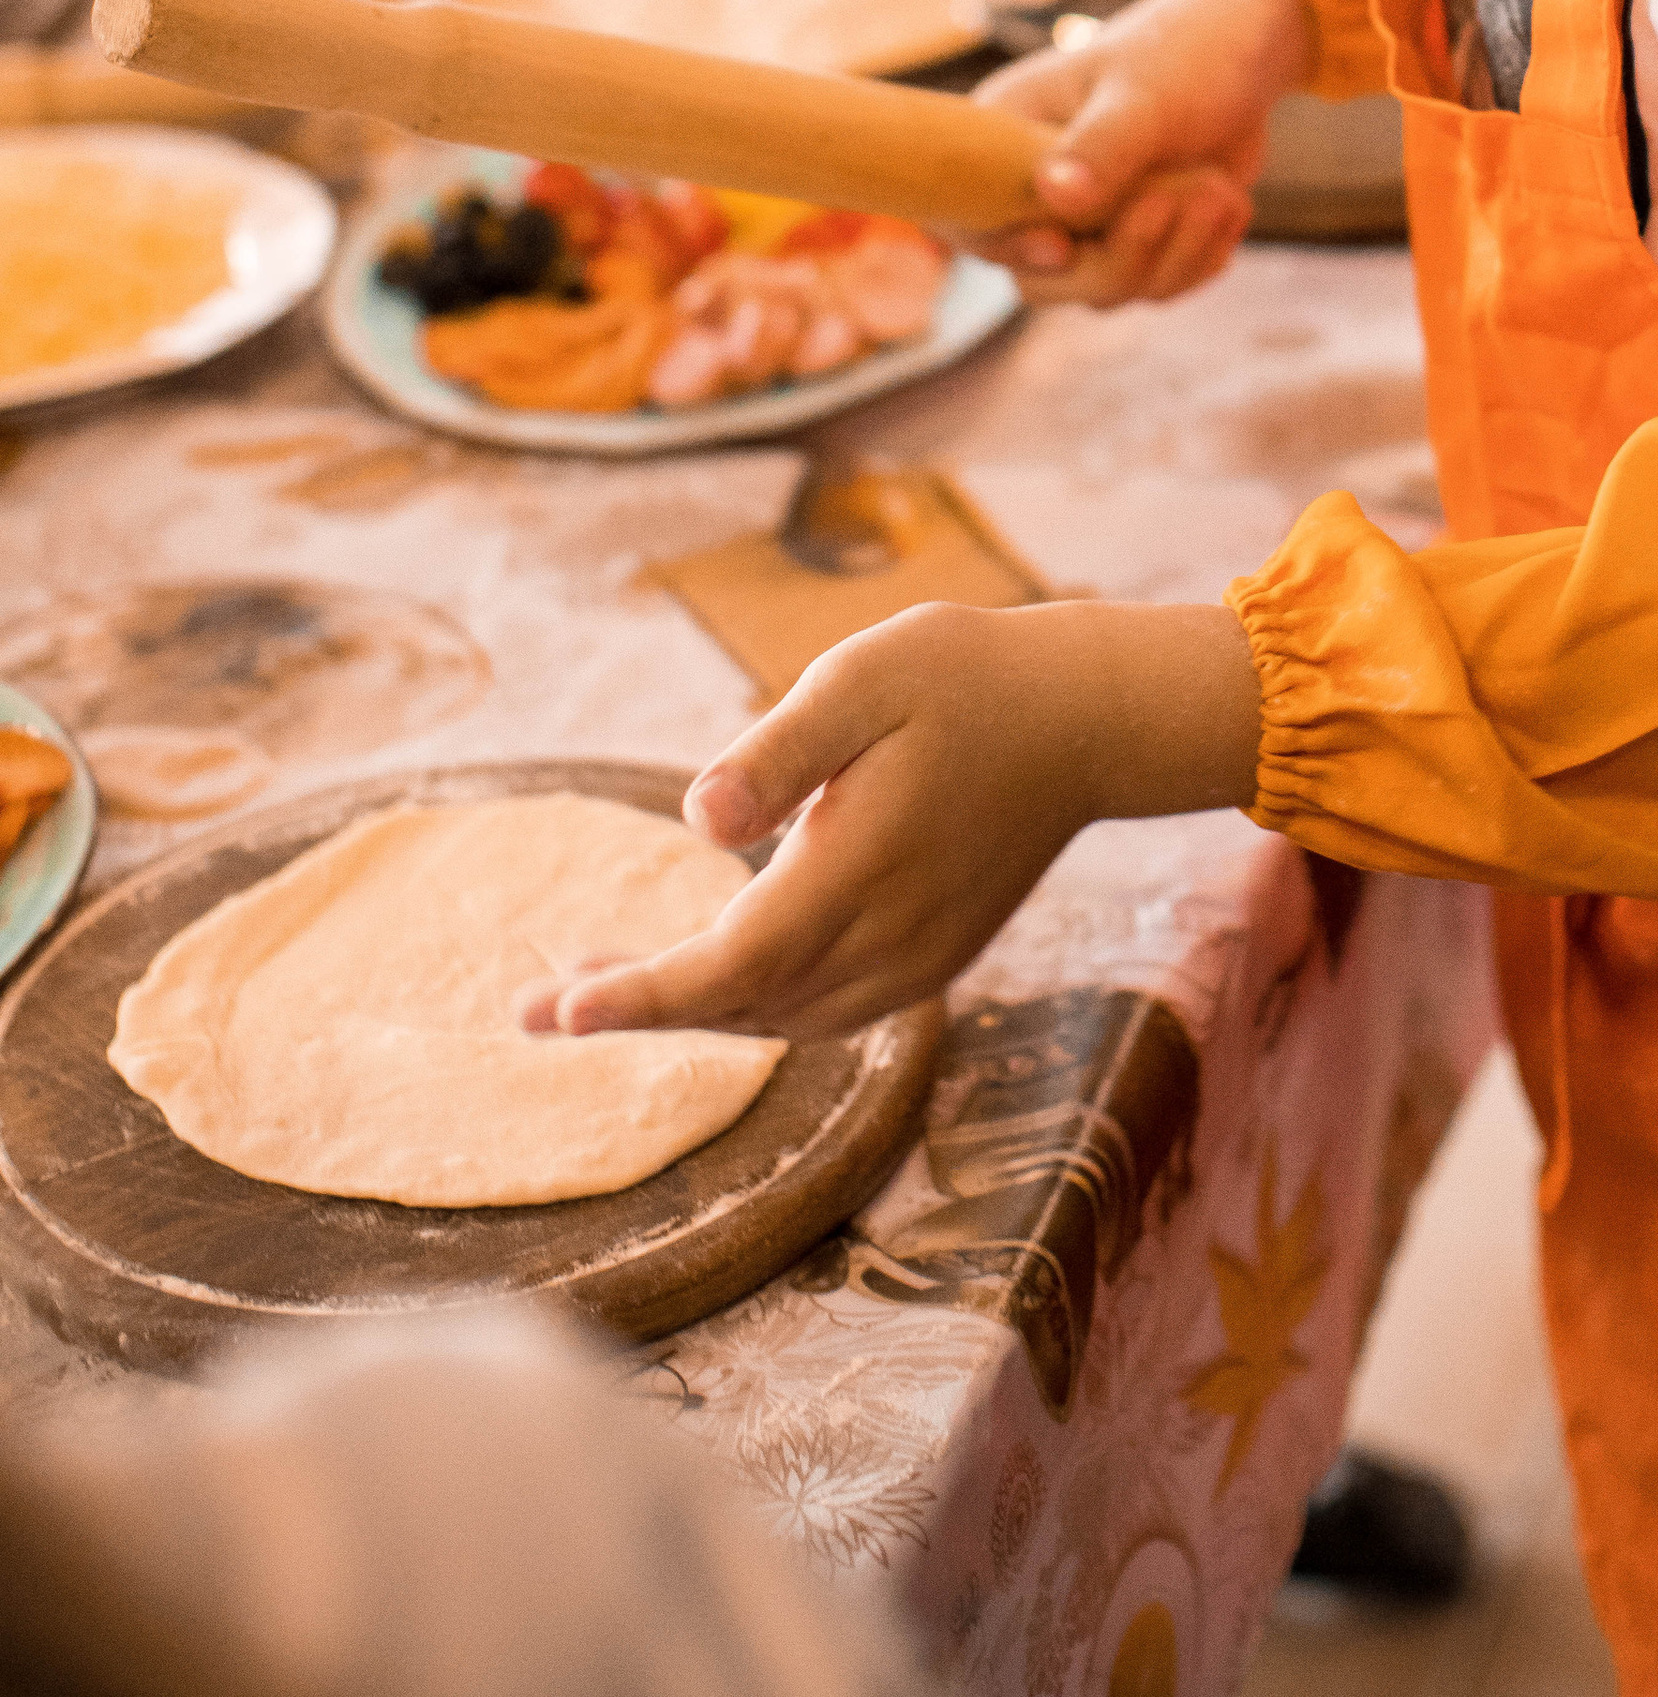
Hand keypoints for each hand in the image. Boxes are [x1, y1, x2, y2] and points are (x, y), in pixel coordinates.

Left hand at [516, 598, 1260, 1039]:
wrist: (1083, 718)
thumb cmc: (963, 678)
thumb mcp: (863, 678)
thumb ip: (778, 754)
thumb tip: (696, 821)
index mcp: (860, 869)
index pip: (731, 965)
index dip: (640, 996)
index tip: (558, 1009)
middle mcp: (889, 938)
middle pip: (742, 1005)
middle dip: (638, 1008)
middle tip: (535, 1002)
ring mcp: (916, 958)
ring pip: (781, 1018)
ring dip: (691, 1009)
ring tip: (596, 984)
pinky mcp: (931, 958)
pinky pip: (823, 1009)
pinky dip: (753, 1003)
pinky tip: (711, 970)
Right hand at [974, 0, 1314, 307]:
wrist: (1243, 58)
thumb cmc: (1180, 55)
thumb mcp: (1142, 98)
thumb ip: (1101, 147)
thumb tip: (1056, 195)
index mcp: (1005, 138)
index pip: (970, 222)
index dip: (1012, 248)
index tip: (1065, 245)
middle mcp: (1033, 190)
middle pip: (1044, 282)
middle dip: (1126, 257)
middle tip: (1192, 200)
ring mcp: (1082, 224)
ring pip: (1106, 291)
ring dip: (1178, 253)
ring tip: (1219, 189)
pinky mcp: (1128, 243)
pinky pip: (1151, 288)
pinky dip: (1197, 260)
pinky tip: (1227, 206)